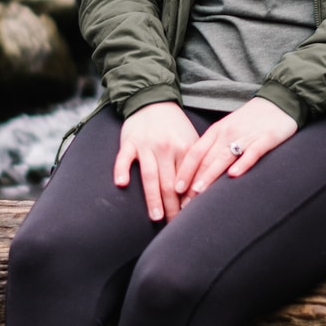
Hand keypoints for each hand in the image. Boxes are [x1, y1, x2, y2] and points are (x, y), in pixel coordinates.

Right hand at [114, 102, 200, 222]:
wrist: (152, 99)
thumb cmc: (174, 125)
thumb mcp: (191, 139)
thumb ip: (196, 162)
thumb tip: (203, 191)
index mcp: (185, 148)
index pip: (187, 181)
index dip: (189, 201)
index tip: (190, 218)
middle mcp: (166, 148)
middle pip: (170, 184)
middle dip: (173, 207)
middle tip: (174, 226)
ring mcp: (146, 145)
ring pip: (150, 175)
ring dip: (153, 198)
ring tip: (156, 217)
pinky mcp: (129, 142)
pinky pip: (124, 157)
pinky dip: (122, 169)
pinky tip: (122, 183)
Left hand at [175, 97, 298, 203]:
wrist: (279, 100)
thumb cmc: (251, 120)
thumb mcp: (228, 129)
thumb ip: (214, 147)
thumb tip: (198, 173)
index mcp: (216, 131)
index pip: (195, 153)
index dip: (184, 171)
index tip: (175, 190)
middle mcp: (228, 133)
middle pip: (206, 159)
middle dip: (193, 181)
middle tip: (184, 202)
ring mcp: (247, 135)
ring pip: (224, 157)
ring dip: (210, 175)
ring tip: (199, 192)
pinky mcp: (266, 138)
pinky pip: (252, 152)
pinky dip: (242, 163)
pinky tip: (234, 175)